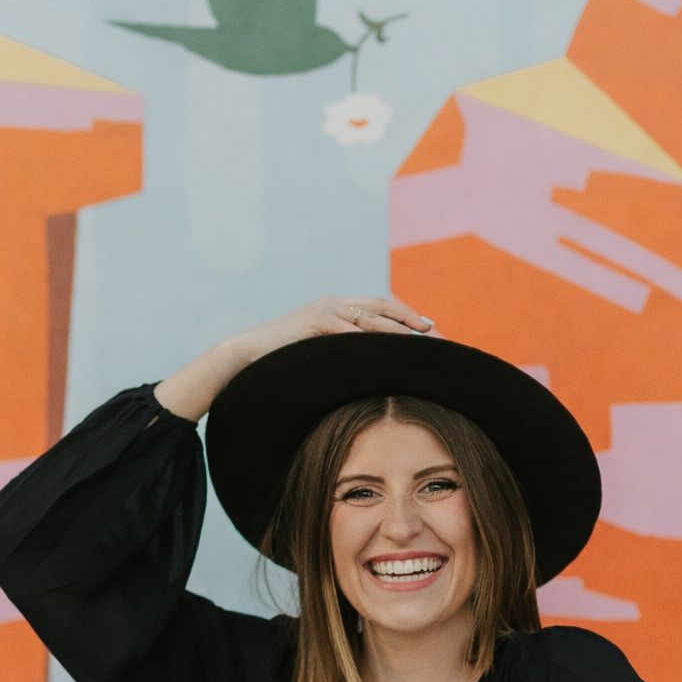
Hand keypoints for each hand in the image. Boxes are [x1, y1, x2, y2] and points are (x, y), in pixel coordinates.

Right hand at [155, 296, 433, 422]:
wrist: (243, 357)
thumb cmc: (278, 364)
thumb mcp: (315, 359)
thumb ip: (339, 358)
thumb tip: (363, 377)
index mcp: (335, 310)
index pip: (380, 310)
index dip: (406, 319)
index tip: (431, 332)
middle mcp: (334, 304)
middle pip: (383, 308)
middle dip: (412, 320)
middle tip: (438, 333)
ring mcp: (325, 310)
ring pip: (372, 316)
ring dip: (400, 328)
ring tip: (424, 338)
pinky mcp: (315, 321)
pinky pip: (350, 329)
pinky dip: (372, 337)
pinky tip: (393, 347)